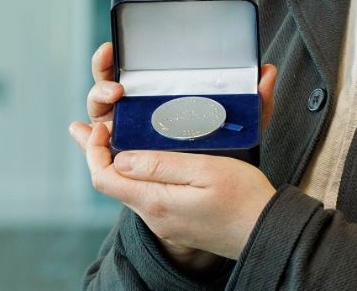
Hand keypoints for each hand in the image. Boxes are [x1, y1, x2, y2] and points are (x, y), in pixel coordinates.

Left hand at [69, 44, 277, 265]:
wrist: (267, 231)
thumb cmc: (243, 198)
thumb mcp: (205, 171)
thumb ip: (162, 165)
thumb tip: (121, 159)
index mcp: (155, 201)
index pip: (104, 178)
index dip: (94, 150)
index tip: (102, 126)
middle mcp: (154, 215)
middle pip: (112, 183)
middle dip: (100, 152)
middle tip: (89, 125)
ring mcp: (165, 221)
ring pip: (130, 188)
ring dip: (118, 162)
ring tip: (112, 135)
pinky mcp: (178, 221)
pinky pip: (148, 194)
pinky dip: (138, 173)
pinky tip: (146, 160)